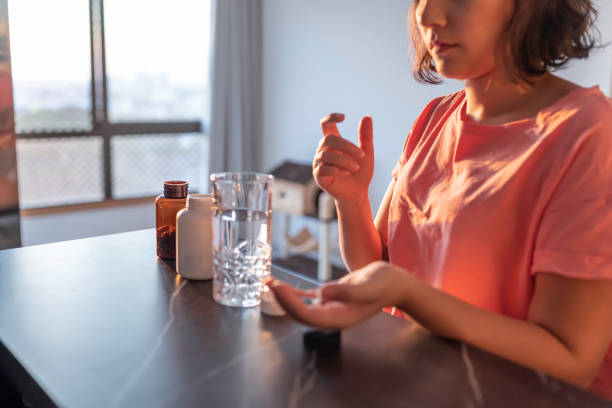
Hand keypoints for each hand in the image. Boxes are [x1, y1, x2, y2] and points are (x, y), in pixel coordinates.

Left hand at [267, 261, 408, 328]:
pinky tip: (281, 285)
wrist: (395, 283)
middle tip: (267, 282)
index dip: (290, 304)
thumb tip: (322, 294)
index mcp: (340, 318)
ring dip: (284, 297)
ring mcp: (330, 308)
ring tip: (269, 282)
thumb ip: (348, 292)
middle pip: (300, 314)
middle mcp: (332, 316)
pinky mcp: (331, 298)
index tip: (277, 288)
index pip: (308, 316)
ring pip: (301, 307)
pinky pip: (307, 299)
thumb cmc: (385, 284)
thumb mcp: (369, 286)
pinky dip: (294, 292)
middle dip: (282, 300)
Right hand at [313, 113, 374, 203]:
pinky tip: (347, 173)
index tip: (344, 117)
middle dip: (346, 146)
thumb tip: (367, 117)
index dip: (331, 118)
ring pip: (326, 154)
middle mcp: (323, 151)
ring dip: (344, 160)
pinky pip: (323, 168)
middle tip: (361, 155)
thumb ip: (366, 136)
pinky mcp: (318, 176)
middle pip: (328, 139)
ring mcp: (319, 163)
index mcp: (333, 143)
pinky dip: (337, 170)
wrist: (358, 193)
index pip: (326, 125)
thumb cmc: (360, 172)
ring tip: (356, 167)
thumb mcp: (367, 153)